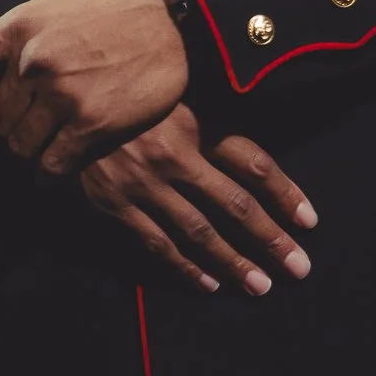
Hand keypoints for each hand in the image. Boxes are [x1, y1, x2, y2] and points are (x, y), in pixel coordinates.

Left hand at [0, 0, 186, 172]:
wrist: (180, 17)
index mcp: (18, 25)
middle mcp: (33, 63)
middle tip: (13, 134)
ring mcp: (62, 96)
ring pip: (20, 146)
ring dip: (25, 153)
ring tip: (37, 151)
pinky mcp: (93, 125)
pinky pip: (53, 165)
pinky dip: (49, 174)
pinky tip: (54, 172)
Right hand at [79, 105, 318, 295]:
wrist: (65, 99)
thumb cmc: (131, 95)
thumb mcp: (176, 89)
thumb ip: (215, 107)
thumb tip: (257, 114)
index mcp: (195, 121)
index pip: (253, 162)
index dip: (285, 193)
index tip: (310, 222)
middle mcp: (174, 153)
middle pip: (235, 204)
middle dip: (270, 240)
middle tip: (299, 269)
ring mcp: (144, 181)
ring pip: (198, 232)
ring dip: (232, 263)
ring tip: (260, 286)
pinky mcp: (116, 201)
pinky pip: (157, 242)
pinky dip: (184, 267)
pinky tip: (207, 283)